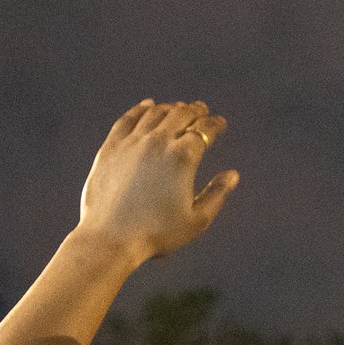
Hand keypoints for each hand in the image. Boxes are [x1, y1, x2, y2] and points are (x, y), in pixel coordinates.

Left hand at [77, 98, 238, 261]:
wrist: (111, 238)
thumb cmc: (156, 234)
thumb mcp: (196, 220)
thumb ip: (217, 194)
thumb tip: (232, 175)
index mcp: (183, 158)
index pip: (204, 130)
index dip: (215, 124)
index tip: (220, 123)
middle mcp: (158, 142)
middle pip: (181, 115)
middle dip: (195, 110)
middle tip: (202, 109)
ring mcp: (132, 142)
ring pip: (155, 113)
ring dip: (171, 108)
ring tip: (178, 108)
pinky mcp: (111, 147)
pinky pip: (128, 119)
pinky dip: (141, 109)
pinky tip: (148, 106)